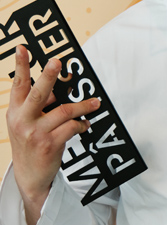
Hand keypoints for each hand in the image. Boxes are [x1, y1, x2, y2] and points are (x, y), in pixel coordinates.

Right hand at [6, 45, 99, 224]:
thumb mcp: (25, 123)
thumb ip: (38, 105)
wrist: (30, 177)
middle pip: (38, 93)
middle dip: (48, 76)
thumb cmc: (31, 143)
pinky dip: (81, 124)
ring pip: (64, 111)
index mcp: (14, 111)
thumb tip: (59, 86)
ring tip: (94, 103)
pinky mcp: (49, 144)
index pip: (18, 84)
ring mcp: (34, 133)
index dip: (20, 65)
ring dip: (83, 106)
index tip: (22, 48)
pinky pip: (72, 127)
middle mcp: (21, 120)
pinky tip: (84, 125)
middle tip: (57, 61)